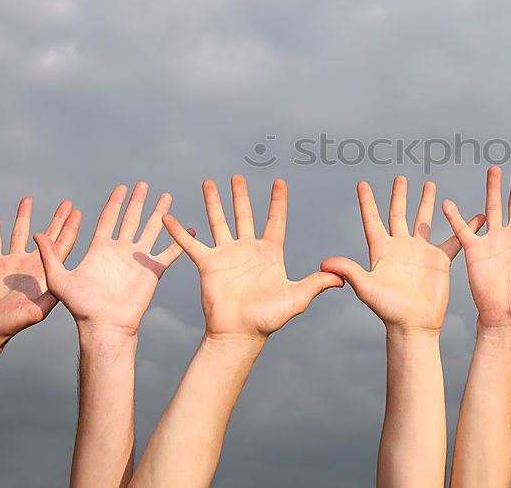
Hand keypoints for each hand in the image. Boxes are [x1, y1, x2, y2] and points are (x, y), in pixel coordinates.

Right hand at [0, 198, 81, 343]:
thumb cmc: (12, 324)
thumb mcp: (36, 311)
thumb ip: (47, 298)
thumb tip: (59, 285)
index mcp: (46, 273)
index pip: (62, 246)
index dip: (70, 229)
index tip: (78, 212)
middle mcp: (32, 265)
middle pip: (47, 236)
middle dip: (57, 219)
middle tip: (67, 203)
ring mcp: (12, 264)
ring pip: (20, 234)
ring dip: (24, 217)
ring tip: (28, 200)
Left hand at [34, 183, 185, 334]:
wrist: (105, 326)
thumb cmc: (81, 307)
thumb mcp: (59, 279)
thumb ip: (51, 255)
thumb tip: (36, 233)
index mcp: (100, 249)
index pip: (109, 218)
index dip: (115, 202)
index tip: (121, 187)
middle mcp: (121, 250)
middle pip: (131, 219)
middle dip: (138, 201)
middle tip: (143, 184)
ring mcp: (138, 260)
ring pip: (152, 229)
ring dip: (159, 213)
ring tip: (166, 197)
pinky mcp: (153, 270)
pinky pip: (169, 252)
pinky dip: (180, 240)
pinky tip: (188, 228)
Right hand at [163, 176, 342, 340]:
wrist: (240, 334)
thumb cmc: (268, 318)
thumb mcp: (297, 297)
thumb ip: (317, 284)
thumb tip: (341, 278)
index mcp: (269, 253)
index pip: (275, 220)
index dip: (277, 201)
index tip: (279, 181)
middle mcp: (247, 250)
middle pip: (243, 215)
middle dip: (240, 195)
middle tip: (237, 176)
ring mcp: (226, 255)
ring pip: (218, 221)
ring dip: (213, 203)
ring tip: (208, 182)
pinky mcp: (208, 264)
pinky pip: (191, 244)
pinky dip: (179, 231)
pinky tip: (169, 217)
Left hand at [321, 177, 483, 333]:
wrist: (414, 325)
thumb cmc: (388, 309)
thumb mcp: (366, 287)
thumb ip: (348, 271)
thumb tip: (324, 262)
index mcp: (382, 249)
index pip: (372, 219)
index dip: (367, 202)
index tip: (362, 183)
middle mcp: (401, 247)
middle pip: (399, 214)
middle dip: (399, 195)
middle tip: (401, 177)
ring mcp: (420, 252)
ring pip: (424, 221)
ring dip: (427, 203)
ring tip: (430, 184)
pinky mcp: (439, 260)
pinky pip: (453, 239)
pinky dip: (463, 227)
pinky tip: (474, 216)